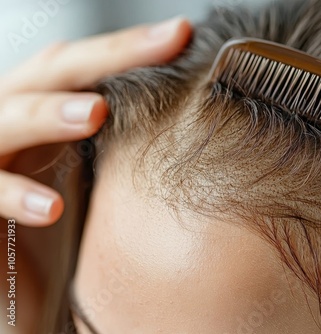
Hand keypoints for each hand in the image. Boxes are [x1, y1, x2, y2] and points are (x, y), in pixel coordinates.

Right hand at [0, 17, 191, 226]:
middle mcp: (12, 119)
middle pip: (51, 74)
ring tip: (96, 113)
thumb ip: (113, 141)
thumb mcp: (88, 173)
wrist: (18, 276)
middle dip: (106, 57)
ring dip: (49, 112)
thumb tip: (176, 113)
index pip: (85, 67)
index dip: (129, 48)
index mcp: (43, 108)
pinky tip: (50, 207)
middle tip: (163, 45)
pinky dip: (15, 195)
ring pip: (8, 121)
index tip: (182, 33)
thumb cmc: (58, 222)